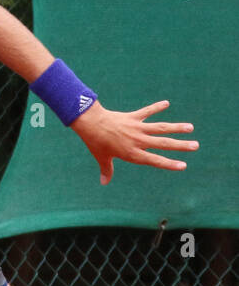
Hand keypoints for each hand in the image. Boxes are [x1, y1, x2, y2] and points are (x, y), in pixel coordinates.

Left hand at [69, 100, 198, 185]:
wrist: (90, 123)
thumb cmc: (96, 142)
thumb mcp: (102, 158)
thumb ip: (107, 170)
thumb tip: (104, 182)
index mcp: (132, 153)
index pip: (154, 160)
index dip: (169, 163)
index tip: (183, 165)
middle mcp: (138, 140)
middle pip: (163, 143)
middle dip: (180, 145)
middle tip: (196, 146)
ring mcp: (136, 128)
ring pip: (160, 127)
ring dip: (176, 127)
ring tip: (190, 127)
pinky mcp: (133, 117)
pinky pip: (146, 111)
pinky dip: (156, 107)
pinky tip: (166, 103)